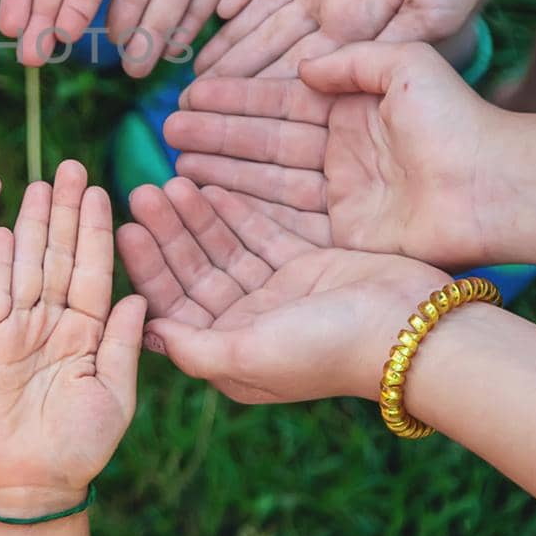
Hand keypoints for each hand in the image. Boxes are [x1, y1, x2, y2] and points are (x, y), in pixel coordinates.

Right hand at [0, 161, 145, 516]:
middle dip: (63, 210)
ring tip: (36, 182)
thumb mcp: (115, 393)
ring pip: (23, 263)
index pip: (92, 267)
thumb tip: (143, 297)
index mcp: (87, 328)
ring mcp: (15, 325)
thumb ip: (125, 344)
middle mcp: (51, 318)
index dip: (96, 229)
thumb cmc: (81, 446)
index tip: (102, 189)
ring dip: (27, 223)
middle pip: (56, 253)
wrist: (32, 482)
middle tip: (69, 166)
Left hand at [119, 177, 454, 402]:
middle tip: (143, 190)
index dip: (147, 267)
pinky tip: (210, 186)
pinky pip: (260, 234)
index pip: (174, 305)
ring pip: (224, 248)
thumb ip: (195, 348)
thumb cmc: (328, 349)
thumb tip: (148, 334)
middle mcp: (249, 325)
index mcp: (230, 355)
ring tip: (171, 180)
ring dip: (197, 217)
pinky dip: (236, 212)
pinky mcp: (307, 266)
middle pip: (195, 271)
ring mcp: (279, 295)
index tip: (124, 229)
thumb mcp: (250, 355)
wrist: (410, 330)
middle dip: (169, 233)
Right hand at [169, 42, 517, 269]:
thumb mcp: (406, 66)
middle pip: (265, 140)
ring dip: (221, 168)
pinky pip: (283, 215)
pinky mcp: (343, 233)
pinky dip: (245, 205)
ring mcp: (341, 195)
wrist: (497, 187)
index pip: (282, 100)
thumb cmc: (459, 122)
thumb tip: (302, 65)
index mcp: (354, 110)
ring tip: (175, 161)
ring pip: (266, 177)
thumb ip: (352, 58)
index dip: (236, 96)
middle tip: (167, 127)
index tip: (191, 90)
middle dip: (216, 133)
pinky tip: (207, 195)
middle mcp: (341, 152)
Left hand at [195, 0, 504, 79]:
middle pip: (270, 47)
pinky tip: (218, 6)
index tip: (221, 115)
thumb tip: (329, 72)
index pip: (296, 72)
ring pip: (263, 11)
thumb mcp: (433, 12)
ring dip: (230, 38)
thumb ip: (385, 42)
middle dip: (231, 76)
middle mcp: (332, 9)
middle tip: (187, 106)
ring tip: (193, 67)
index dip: (257, 92)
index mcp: (355, 33)